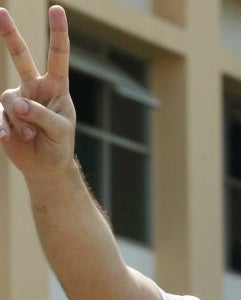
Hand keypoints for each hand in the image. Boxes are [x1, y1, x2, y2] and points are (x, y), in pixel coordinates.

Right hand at [0, 5, 75, 181]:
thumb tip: (17, 103)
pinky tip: (7, 138)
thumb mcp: (59, 130)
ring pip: (10, 99)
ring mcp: (17, 99)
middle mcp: (35, 88)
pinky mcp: (3, 113)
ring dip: (20, 121)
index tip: (57, 10)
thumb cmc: (59, 145)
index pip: (58, 57)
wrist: (46, 166)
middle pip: (20, 57)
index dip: (57, 33)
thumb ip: (40, 115)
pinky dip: (2, 127)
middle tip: (1, 12)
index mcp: (56, 87)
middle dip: (10, 35)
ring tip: (31, 136)